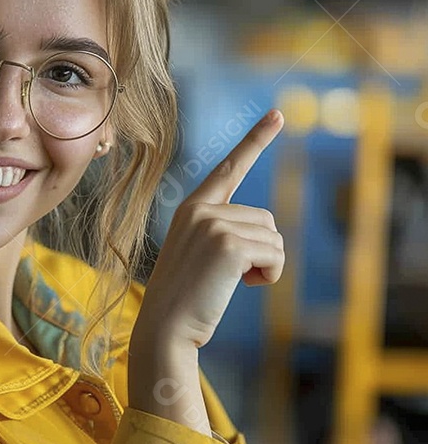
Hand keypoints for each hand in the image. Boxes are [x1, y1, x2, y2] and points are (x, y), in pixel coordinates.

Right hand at [132, 109, 284, 350]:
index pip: (230, 167)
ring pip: (274, 237)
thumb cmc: (185, 301)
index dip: (256, 140)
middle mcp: (200, 209)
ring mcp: (213, 224)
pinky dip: (270, 275)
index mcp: (191, 208)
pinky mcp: (228, 244)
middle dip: (262, 251)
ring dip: (266, 265)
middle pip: (266, 218)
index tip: (279, 114)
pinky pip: (274, 254)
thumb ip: (223, 234)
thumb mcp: (200, 257)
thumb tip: (270, 241)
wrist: (165, 329)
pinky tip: (244, 287)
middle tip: (231, 278)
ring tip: (232, 284)